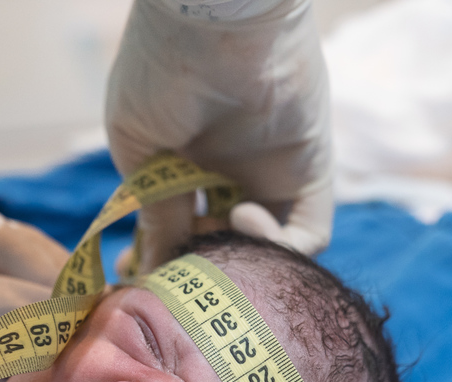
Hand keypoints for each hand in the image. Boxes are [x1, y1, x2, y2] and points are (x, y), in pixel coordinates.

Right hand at [106, 0, 333, 269]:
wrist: (208, 20)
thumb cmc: (159, 72)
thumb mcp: (141, 150)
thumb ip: (156, 211)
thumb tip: (156, 270)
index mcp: (183, 167)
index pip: (179, 232)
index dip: (162, 263)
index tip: (142, 285)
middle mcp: (229, 176)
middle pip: (223, 249)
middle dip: (200, 274)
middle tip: (178, 283)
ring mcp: (271, 178)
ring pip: (264, 252)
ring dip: (238, 264)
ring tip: (211, 242)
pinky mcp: (310, 173)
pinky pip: (308, 236)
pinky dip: (278, 247)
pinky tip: (242, 217)